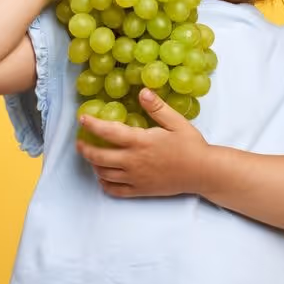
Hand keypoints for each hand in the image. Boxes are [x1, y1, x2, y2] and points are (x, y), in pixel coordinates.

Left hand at [76, 88, 210, 197]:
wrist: (203, 172)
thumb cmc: (191, 146)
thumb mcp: (177, 122)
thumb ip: (158, 108)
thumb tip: (143, 92)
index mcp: (141, 142)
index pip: (108, 132)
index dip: (92, 124)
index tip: (82, 118)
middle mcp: (133, 161)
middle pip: (98, 157)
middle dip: (85, 148)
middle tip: (80, 141)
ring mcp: (135, 178)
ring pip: (104, 174)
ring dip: (94, 165)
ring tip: (92, 156)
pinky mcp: (140, 190)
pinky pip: (115, 190)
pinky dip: (104, 184)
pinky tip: (104, 177)